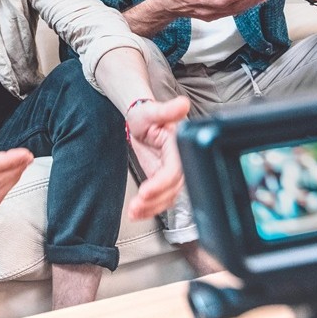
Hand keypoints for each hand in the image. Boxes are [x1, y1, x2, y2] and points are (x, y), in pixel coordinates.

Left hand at [126, 97, 190, 219]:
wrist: (141, 119)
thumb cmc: (147, 114)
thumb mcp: (153, 111)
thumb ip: (167, 110)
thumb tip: (182, 104)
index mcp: (181, 146)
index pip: (174, 171)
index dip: (161, 183)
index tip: (146, 191)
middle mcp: (180, 162)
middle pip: (172, 189)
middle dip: (155, 201)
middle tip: (137, 206)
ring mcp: (172, 173)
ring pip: (167, 198)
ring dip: (151, 208)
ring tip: (134, 212)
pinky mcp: (163, 180)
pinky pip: (160, 198)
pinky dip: (149, 208)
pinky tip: (137, 212)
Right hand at [154, 0, 271, 22]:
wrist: (166, 7)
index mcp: (196, 1)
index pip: (221, 0)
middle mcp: (207, 11)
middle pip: (234, 6)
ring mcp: (212, 14)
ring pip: (237, 9)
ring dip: (254, 0)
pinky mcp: (216, 14)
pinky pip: (235, 10)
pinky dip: (248, 4)